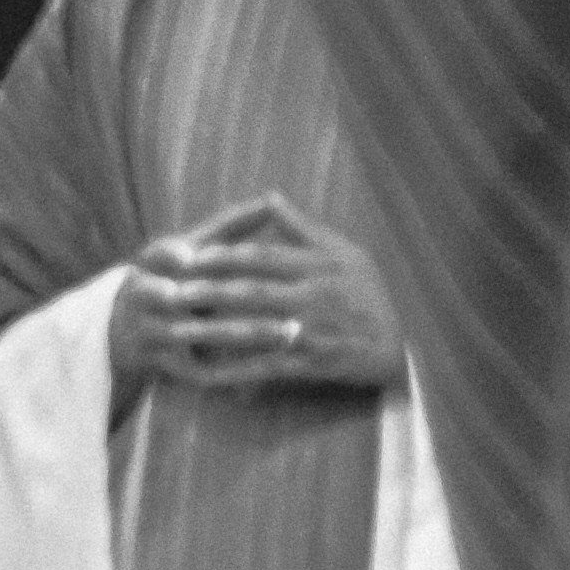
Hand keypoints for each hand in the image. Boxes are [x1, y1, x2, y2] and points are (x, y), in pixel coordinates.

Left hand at [116, 190, 401, 397]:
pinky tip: (205, 373)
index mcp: (320, 265)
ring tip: (178, 327)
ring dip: (213, 330)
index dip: (226, 256)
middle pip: (253, 291)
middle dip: (209, 291)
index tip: (192, 256)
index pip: (265, 257)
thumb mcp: (346, 252)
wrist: (399, 346)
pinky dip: (235, 372)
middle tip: (171, 290)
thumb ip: (303, 228)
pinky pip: (266, 368)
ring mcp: (313, 331)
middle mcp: (315, 296)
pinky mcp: (311, 364)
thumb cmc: (369, 295)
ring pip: (255, 329)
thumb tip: (270, 197)